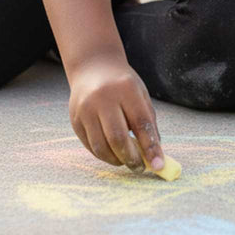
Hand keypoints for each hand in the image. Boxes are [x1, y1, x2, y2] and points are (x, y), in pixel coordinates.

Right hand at [67, 53, 165, 169]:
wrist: (93, 67)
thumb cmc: (123, 84)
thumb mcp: (140, 94)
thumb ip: (148, 121)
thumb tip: (155, 154)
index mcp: (126, 88)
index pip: (140, 123)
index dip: (150, 146)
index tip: (158, 165)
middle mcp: (103, 98)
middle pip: (117, 138)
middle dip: (131, 158)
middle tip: (140, 167)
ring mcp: (86, 109)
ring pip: (101, 146)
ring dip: (116, 160)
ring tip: (126, 161)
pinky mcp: (75, 120)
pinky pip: (91, 146)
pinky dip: (104, 155)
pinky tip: (112, 154)